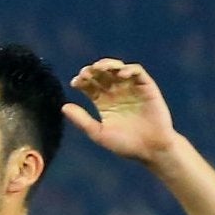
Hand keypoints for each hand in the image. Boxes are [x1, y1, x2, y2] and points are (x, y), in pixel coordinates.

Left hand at [64, 59, 180, 164]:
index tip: (75, 83)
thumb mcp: (98, 133)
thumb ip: (82, 120)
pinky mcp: (147, 87)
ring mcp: (132, 88)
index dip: (82, 81)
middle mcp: (117, 93)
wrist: (150, 149)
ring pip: (118, 69)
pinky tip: (120, 74)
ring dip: (108, 65)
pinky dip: (129, 69)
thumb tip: (63, 106)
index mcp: (103, 103)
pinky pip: (138, 72)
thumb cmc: (124, 144)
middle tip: (85, 73)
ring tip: (99, 68)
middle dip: (92, 71)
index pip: (90, 86)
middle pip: (102, 75)